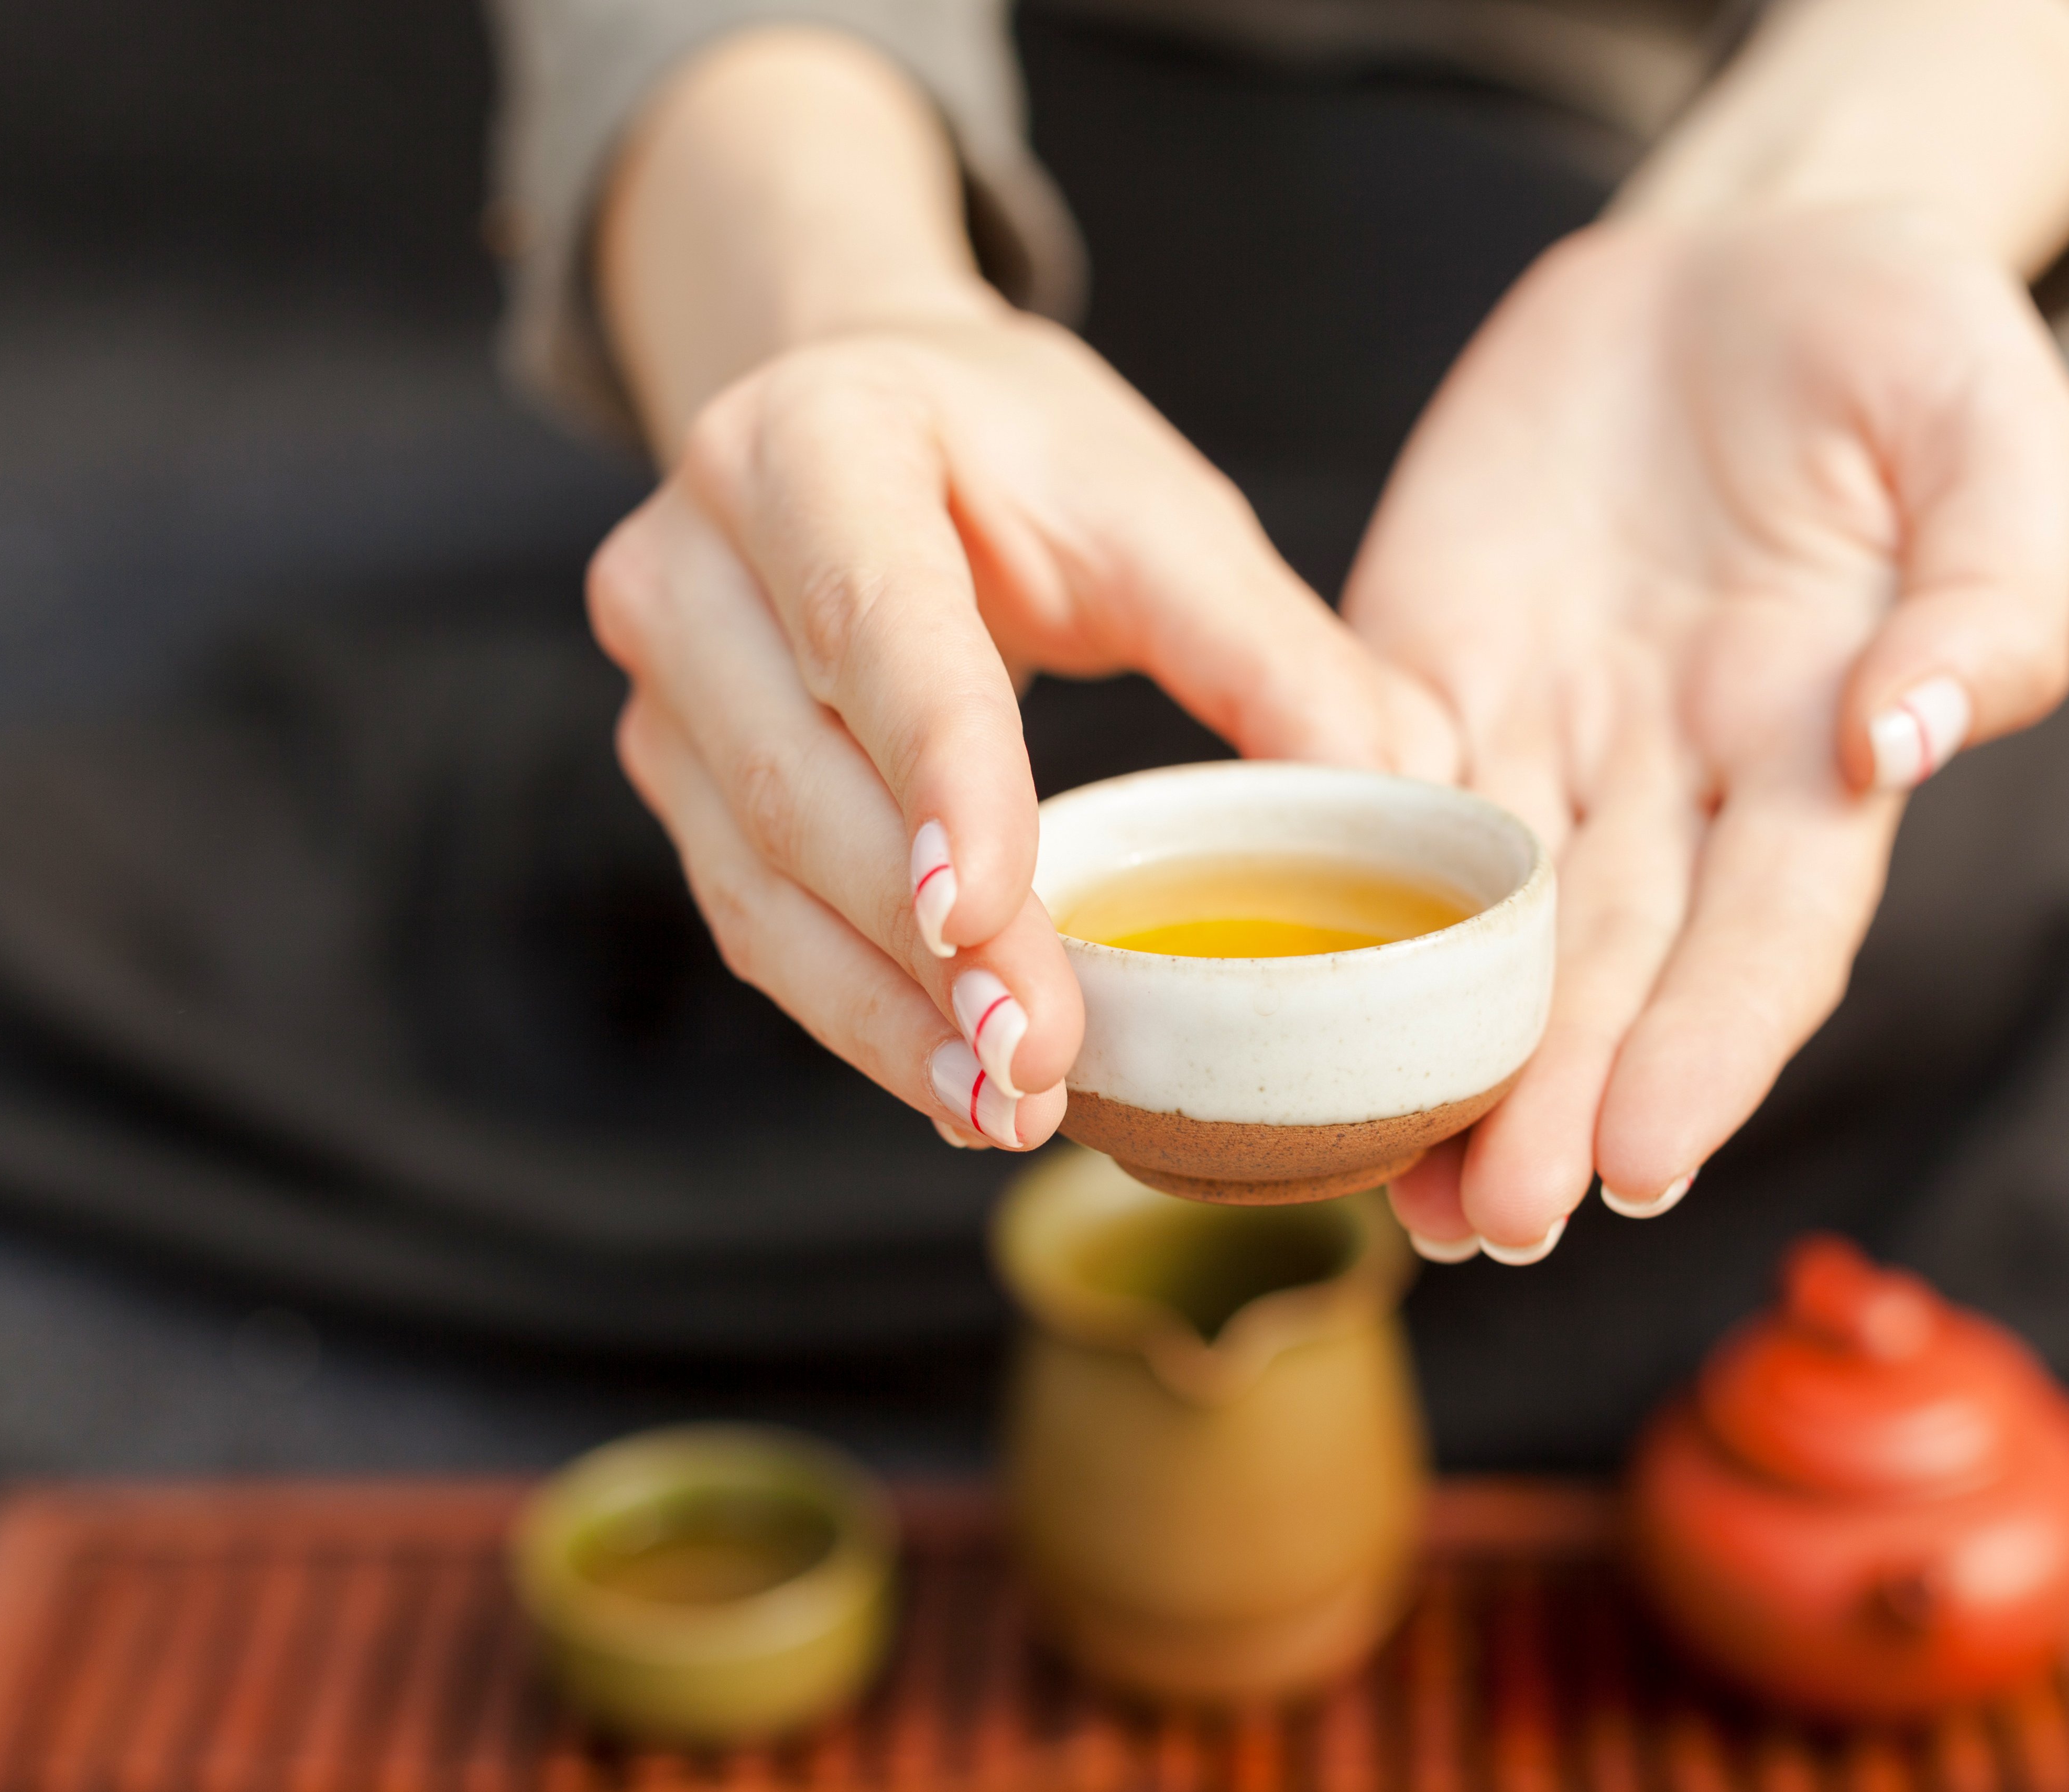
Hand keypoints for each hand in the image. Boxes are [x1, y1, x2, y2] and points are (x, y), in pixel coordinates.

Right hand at [590, 306, 1455, 1150]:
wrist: (857, 410)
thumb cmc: (1019, 459)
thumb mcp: (1155, 510)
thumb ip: (1274, 648)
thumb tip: (1408, 794)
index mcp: (815, 445)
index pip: (874, 624)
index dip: (933, 774)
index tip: (989, 914)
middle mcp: (696, 560)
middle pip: (798, 780)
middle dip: (924, 945)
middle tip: (1039, 1060)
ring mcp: (659, 677)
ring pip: (757, 877)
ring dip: (881, 1011)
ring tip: (1003, 1104)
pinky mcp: (666, 770)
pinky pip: (753, 917)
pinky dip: (852, 1009)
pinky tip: (948, 1078)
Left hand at [1344, 203, 2068, 1258]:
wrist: (1735, 251)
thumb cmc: (1898, 335)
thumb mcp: (1996, 421)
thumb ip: (1990, 589)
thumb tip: (1906, 738)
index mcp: (1822, 742)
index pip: (1769, 933)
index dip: (1712, 1048)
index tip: (1651, 1156)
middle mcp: (1678, 776)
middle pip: (1615, 967)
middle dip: (1560, 1098)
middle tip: (1495, 1220)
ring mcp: (1544, 730)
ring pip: (1486, 924)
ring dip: (1444, 1052)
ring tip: (1395, 1186)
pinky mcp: (1425, 667)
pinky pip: (1369, 795)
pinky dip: (1334, 895)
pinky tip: (1287, 1001)